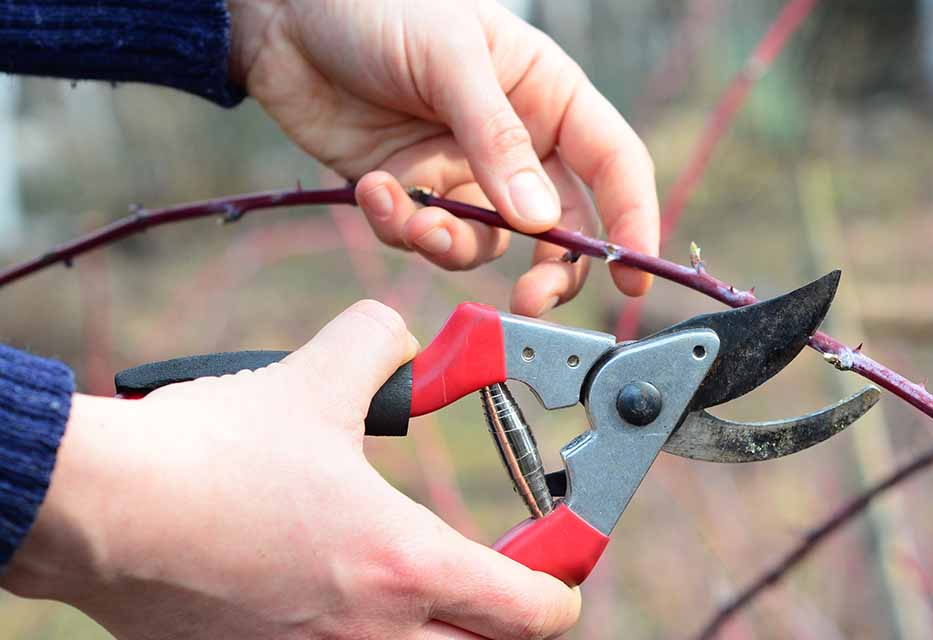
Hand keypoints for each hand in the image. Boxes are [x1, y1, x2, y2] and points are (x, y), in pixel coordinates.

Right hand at [3, 301, 580, 639]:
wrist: (103, 501)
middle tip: (477, 608)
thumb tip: (400, 333)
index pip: (532, 612)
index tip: (550, 581)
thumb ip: (375, 344)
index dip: (557, 596)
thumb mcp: (314, 376)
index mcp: (407, 558)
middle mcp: (371, 631)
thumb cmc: (212, 444)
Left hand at [228, 0, 659, 316]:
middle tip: (529, 301)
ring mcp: (463, 171)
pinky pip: (422, 234)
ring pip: (485, 242)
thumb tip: (542, 223)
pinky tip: (372, 189)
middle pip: (560, 228)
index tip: (632, 276)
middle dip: (548, 270)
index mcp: (548, 95)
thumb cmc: (380, 5)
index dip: (632, 222)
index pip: (612, 166)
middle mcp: (516, 142)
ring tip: (415, 218)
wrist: (285, 13)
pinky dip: (399, 226)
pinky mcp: (413, 192)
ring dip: (453, 244)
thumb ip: (497, 139)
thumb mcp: (450, 57)